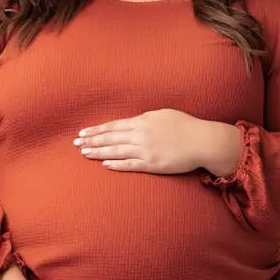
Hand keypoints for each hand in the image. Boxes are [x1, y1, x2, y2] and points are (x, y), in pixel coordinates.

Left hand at [74, 108, 212, 174]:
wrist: (203, 141)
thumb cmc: (186, 126)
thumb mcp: (163, 115)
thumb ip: (145, 119)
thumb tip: (132, 123)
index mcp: (143, 120)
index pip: (114, 125)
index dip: (97, 129)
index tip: (83, 132)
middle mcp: (142, 134)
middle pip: (111, 138)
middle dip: (92, 141)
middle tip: (76, 144)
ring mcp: (146, 150)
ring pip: (117, 151)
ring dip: (99, 152)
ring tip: (84, 154)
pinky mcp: (153, 164)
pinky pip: (131, 165)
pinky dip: (116, 164)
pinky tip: (104, 164)